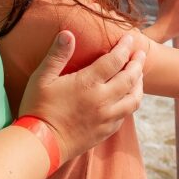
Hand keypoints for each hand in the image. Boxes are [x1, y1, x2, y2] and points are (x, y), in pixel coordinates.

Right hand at [18, 31, 144, 163]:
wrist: (41, 145)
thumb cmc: (38, 108)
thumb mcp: (42, 78)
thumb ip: (57, 55)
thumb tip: (68, 34)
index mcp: (88, 83)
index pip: (115, 60)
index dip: (124, 48)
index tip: (129, 39)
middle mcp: (103, 100)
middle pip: (130, 78)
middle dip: (137, 63)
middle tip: (140, 54)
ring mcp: (106, 117)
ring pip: (133, 99)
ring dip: (139, 85)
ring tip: (139, 75)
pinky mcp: (105, 131)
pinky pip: (125, 115)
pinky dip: (130, 103)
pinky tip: (127, 98)